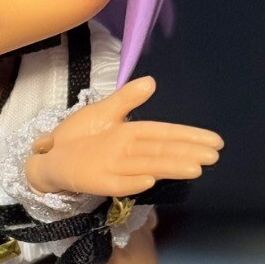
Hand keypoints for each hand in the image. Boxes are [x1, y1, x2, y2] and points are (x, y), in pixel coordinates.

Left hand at [25, 76, 221, 197]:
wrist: (49, 154)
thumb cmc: (80, 134)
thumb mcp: (103, 111)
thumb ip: (126, 99)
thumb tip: (151, 81)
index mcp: (132, 134)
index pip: (165, 134)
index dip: (189, 136)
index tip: (215, 141)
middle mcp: (128, 152)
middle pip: (162, 151)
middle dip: (188, 153)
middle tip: (214, 156)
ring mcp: (114, 167)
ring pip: (147, 166)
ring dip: (169, 168)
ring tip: (195, 168)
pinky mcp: (97, 181)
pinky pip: (117, 182)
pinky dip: (132, 182)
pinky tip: (150, 180)